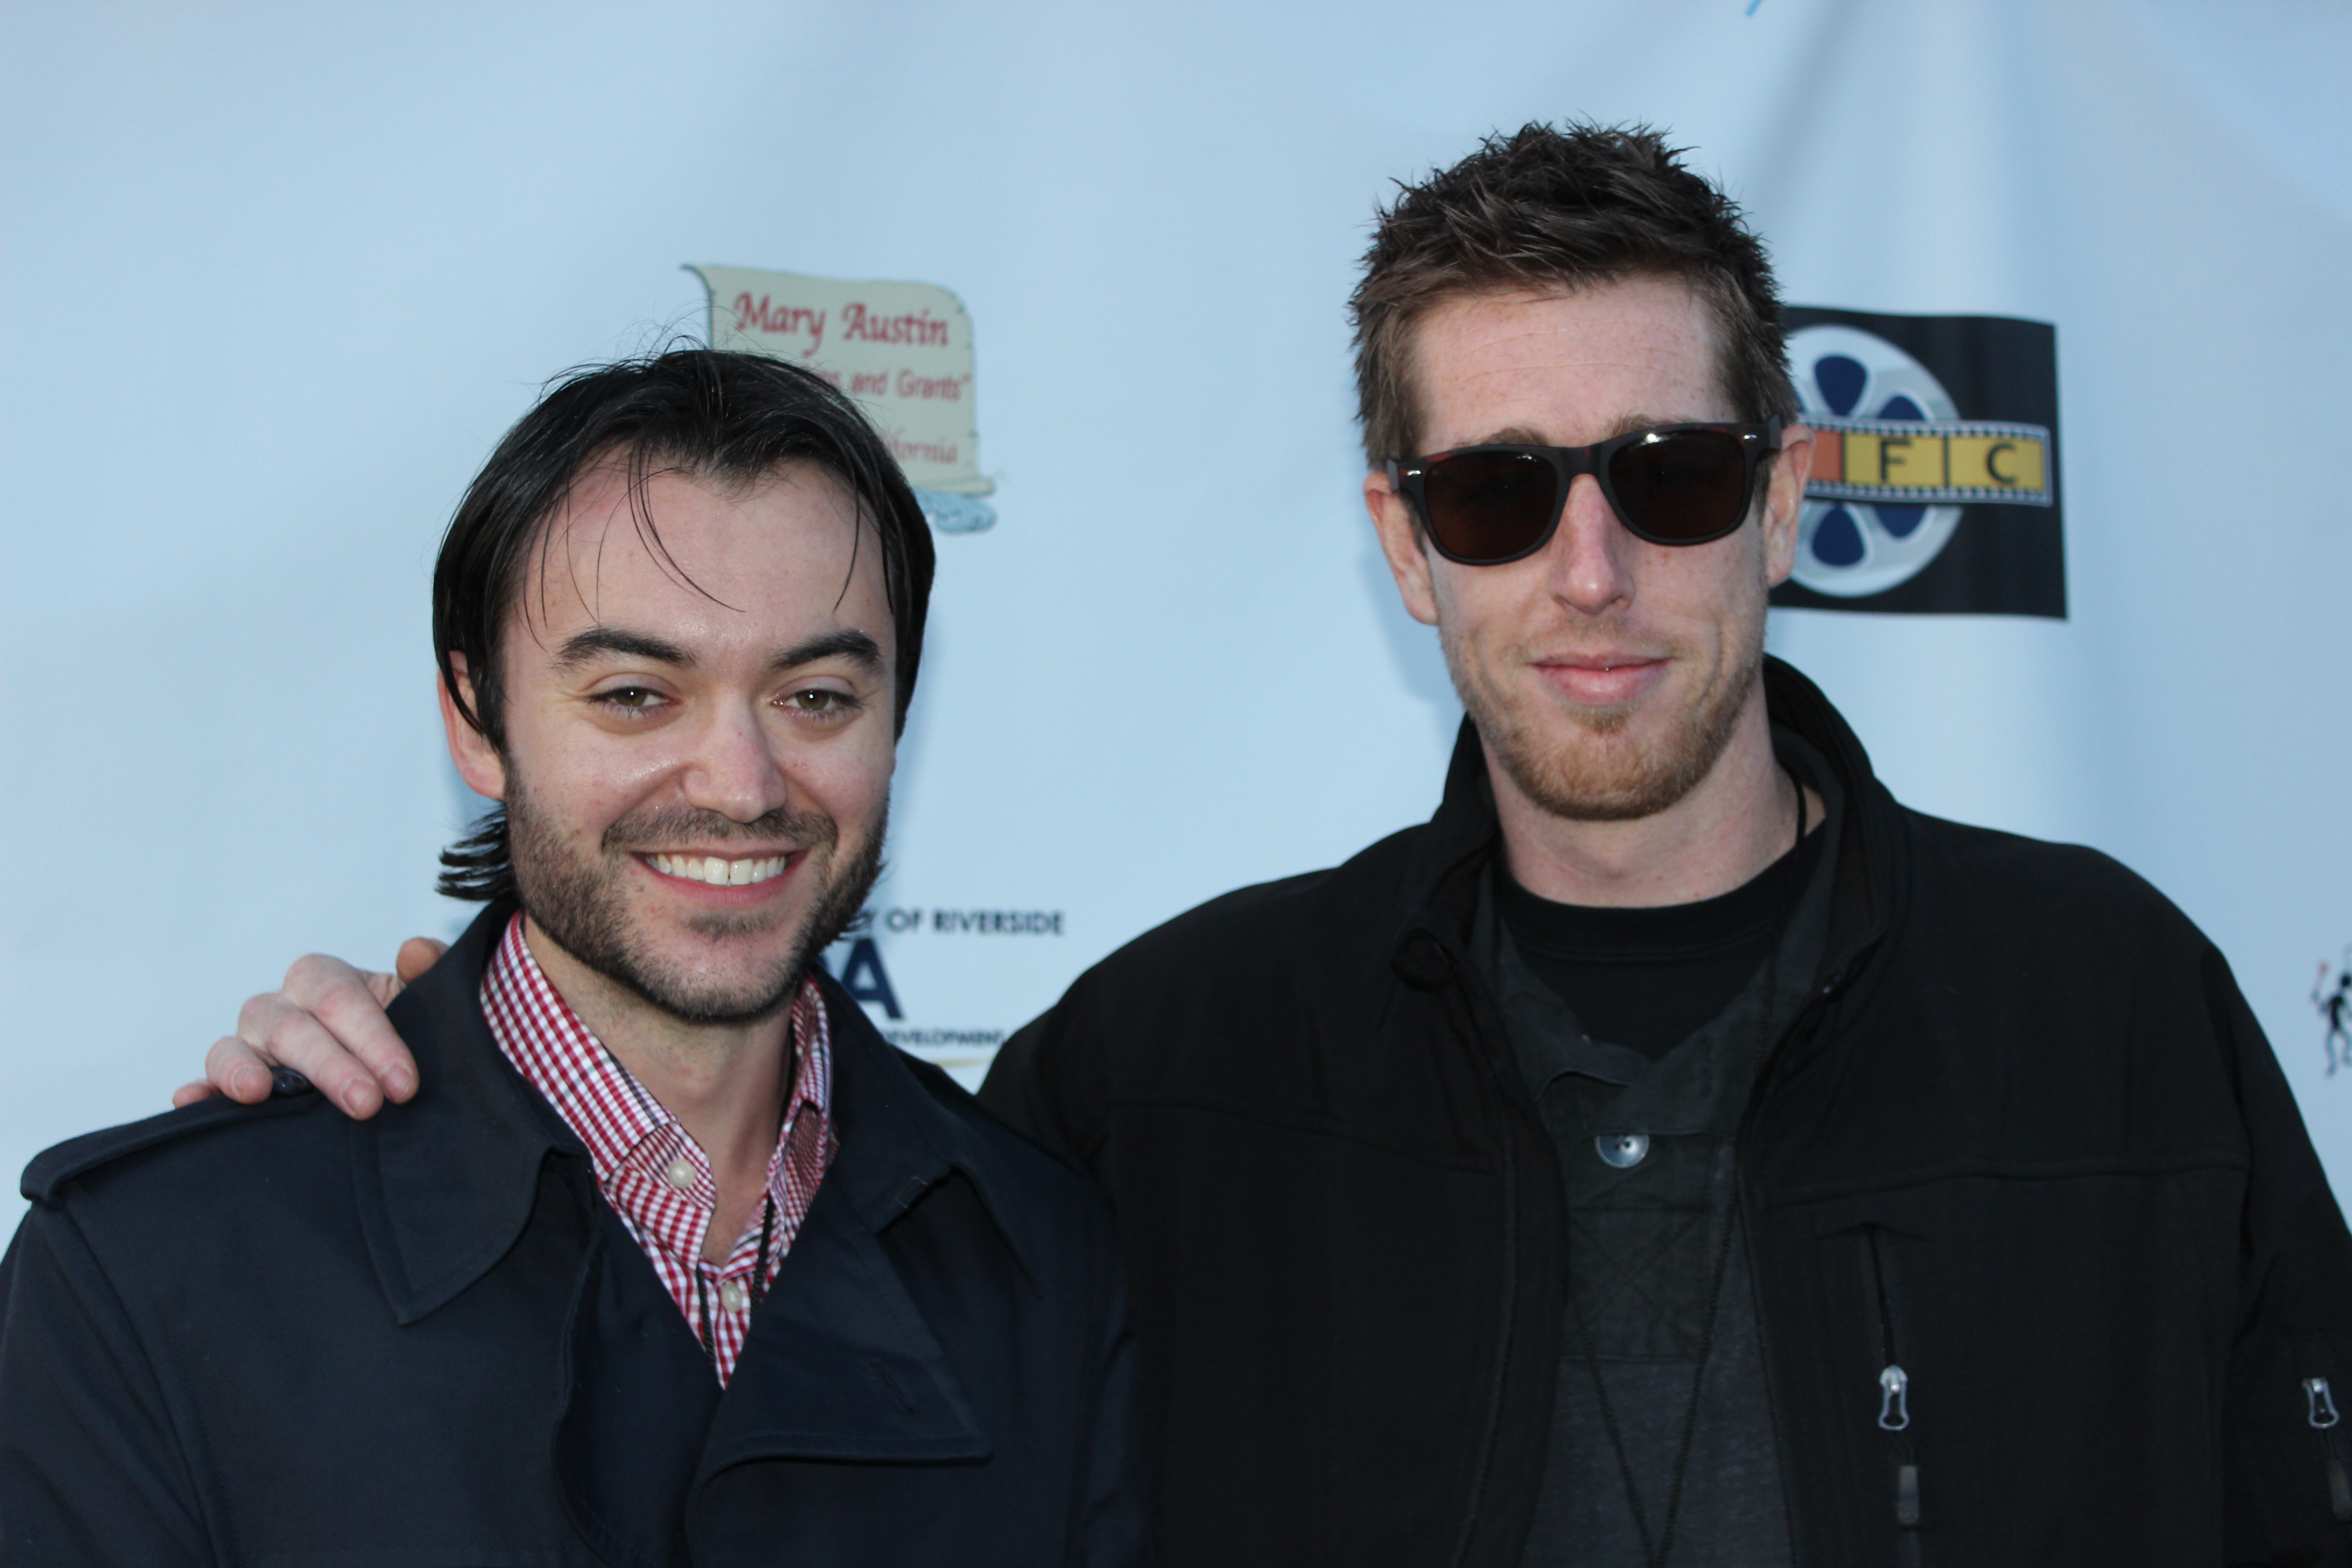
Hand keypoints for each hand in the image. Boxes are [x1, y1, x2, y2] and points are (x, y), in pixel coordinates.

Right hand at [173, 938, 443, 1117]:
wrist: (381, 1072)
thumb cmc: (398, 1030)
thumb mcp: (418, 1002)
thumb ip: (424, 974)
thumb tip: (416, 950)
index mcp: (322, 979)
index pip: (338, 997)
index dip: (372, 1038)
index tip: (404, 1082)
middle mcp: (278, 1007)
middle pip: (291, 1028)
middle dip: (330, 1067)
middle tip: (367, 1104)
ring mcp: (248, 1045)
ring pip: (234, 1048)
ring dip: (243, 1069)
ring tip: (256, 1092)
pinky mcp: (230, 1082)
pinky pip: (205, 1082)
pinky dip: (198, 1091)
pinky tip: (190, 1100)